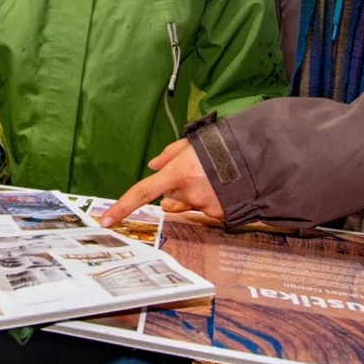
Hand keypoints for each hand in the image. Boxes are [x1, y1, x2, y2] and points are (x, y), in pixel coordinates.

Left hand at [99, 139, 222, 227]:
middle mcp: (189, 192)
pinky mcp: (220, 214)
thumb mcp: (193, 143)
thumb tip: (152, 165)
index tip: (106, 220)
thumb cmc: (222, 146)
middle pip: (171, 199)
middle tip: (196, 174)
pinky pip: (207, 210)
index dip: (123, 207)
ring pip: (190, 204)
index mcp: (177, 172)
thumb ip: (170, 154)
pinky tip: (224, 187)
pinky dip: (212, 201)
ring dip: (196, 194)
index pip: (143, 192)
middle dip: (177, 190)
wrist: (257, 157)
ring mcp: (205, 206)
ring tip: (215, 177)